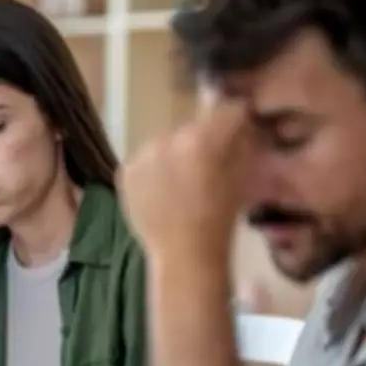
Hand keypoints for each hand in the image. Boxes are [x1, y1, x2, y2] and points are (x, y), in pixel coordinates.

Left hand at [118, 100, 247, 260]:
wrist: (184, 255)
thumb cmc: (221, 220)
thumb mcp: (240, 177)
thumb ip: (238, 144)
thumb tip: (239, 127)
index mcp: (202, 139)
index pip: (227, 110)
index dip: (237, 121)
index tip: (240, 131)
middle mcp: (167, 138)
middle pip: (192, 127)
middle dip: (202, 141)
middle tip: (207, 166)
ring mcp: (142, 155)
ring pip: (165, 143)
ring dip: (174, 155)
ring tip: (181, 184)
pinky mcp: (125, 171)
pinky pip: (144, 162)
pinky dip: (153, 172)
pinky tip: (161, 194)